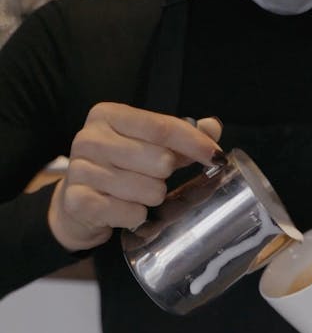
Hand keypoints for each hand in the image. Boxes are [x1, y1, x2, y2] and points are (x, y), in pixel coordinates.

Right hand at [48, 103, 223, 251]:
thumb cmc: (116, 170)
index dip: (194, 142)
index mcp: (108, 116)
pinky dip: (136, 216)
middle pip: (160, 160)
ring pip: (149, 190)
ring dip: (150, 199)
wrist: (74, 204)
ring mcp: (82, 170)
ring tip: (134, 196)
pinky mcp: (79, 202)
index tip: (216, 156)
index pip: (161, 126)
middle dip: (165, 177)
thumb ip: (177, 136)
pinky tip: (123, 211)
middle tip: (150, 180)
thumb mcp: (144, 146)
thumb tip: (213, 127)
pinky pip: (132, 213)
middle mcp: (90, 138)